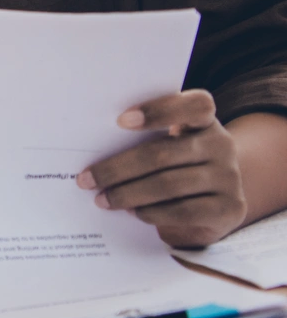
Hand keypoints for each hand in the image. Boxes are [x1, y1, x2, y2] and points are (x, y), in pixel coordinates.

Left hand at [80, 90, 246, 247]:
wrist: (217, 199)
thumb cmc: (177, 165)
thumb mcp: (167, 145)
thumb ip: (143, 140)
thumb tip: (94, 154)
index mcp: (204, 120)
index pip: (194, 105)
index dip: (159, 110)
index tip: (120, 120)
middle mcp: (221, 144)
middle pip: (163, 153)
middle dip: (117, 168)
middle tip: (86, 180)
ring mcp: (229, 177)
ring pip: (168, 184)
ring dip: (127, 193)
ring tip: (102, 199)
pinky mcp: (231, 208)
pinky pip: (182, 210)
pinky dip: (151, 212)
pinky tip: (132, 212)